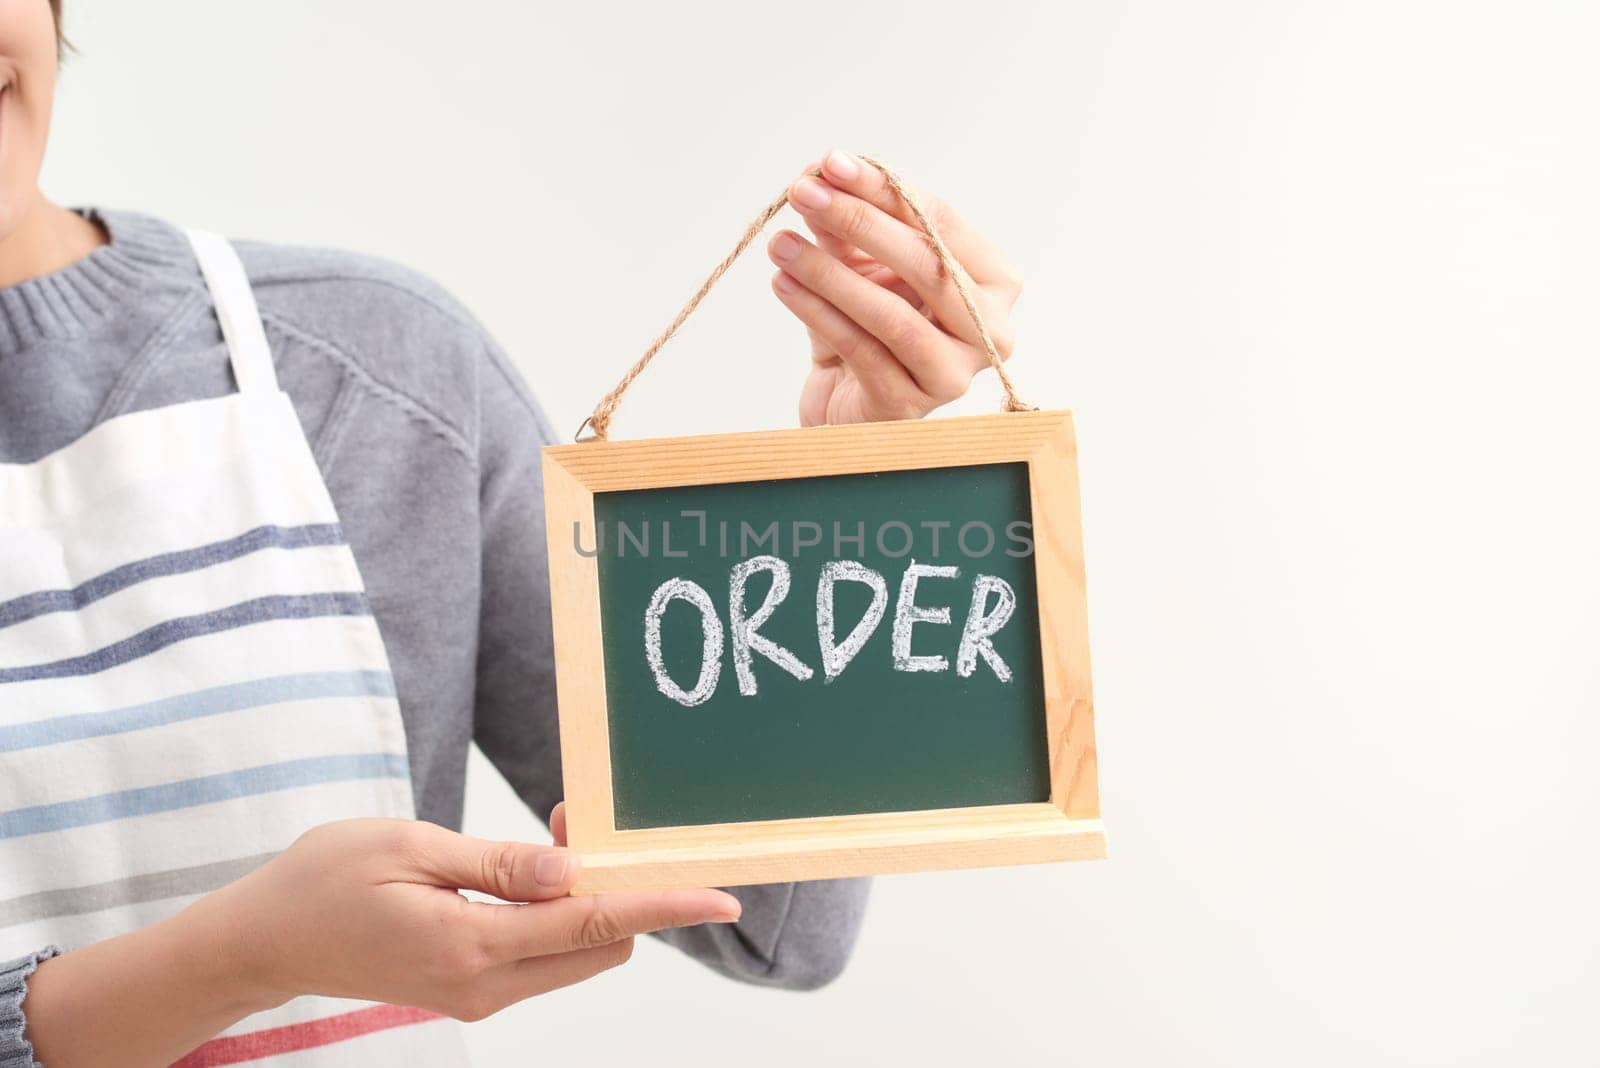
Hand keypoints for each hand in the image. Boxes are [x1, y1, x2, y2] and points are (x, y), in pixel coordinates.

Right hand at [217, 816, 739, 1019]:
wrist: (264, 941)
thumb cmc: (325, 879)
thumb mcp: (410, 848)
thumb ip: (500, 864)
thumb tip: (574, 871)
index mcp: (471, 946)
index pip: (594, 923)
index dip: (664, 905)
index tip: (721, 894)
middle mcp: (485, 985)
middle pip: (601, 946)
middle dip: (620, 889)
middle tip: (579, 822)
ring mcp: (479, 995)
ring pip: (577, 953)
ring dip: (588, 901)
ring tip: (551, 839)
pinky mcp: (471, 991)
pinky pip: (544, 957)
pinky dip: (560, 916)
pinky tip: (533, 873)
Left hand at [768, 149, 1023, 426]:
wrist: (846, 401)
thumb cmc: (867, 326)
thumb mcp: (860, 265)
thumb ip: (849, 223)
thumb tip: (819, 174)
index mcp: (993, 280)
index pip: (939, 220)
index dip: (883, 188)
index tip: (828, 162)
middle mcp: (990, 329)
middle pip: (927, 262)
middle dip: (858, 221)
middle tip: (802, 193)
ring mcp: (955, 373)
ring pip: (891, 314)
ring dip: (829, 273)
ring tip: (780, 244)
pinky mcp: (911, 406)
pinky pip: (862, 351)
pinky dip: (818, 313)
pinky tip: (782, 284)